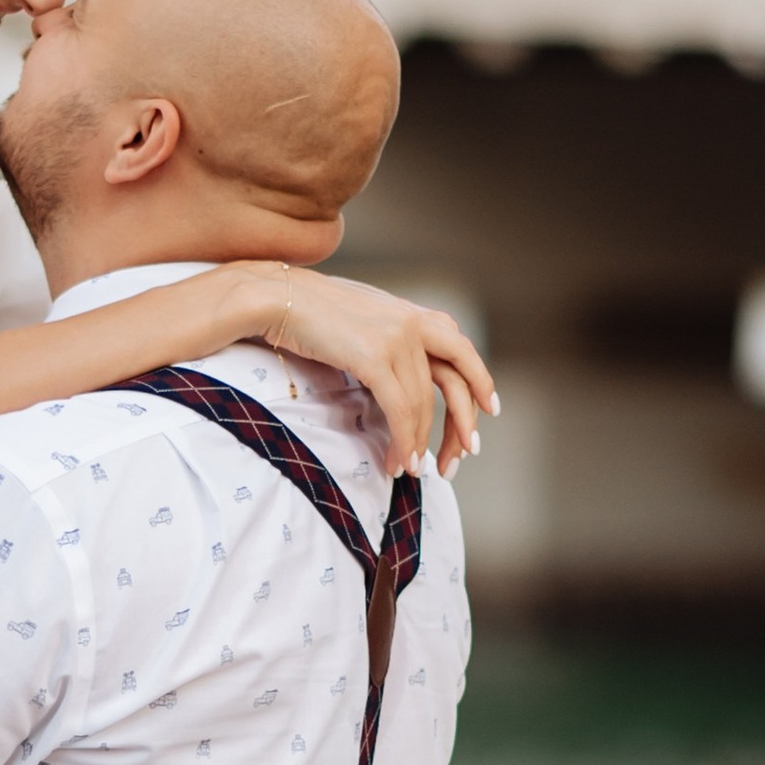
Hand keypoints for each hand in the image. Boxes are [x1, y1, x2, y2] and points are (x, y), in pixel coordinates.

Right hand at [261, 271, 498, 477]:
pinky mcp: (374, 357)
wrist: (275, 296)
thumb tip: (390, 375)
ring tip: (410, 468)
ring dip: (417, 443)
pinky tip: (399, 460)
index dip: (480, 380)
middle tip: (461, 456)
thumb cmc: (304, 312)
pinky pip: (400, 410)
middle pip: (453, 382)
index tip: (490, 409)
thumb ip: (383, 339)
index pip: (460, 349)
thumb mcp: (357, 319)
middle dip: (461, 424)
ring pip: (422, 404)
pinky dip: (403, 439)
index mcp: (410, 314)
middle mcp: (411, 323)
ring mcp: (396, 338)